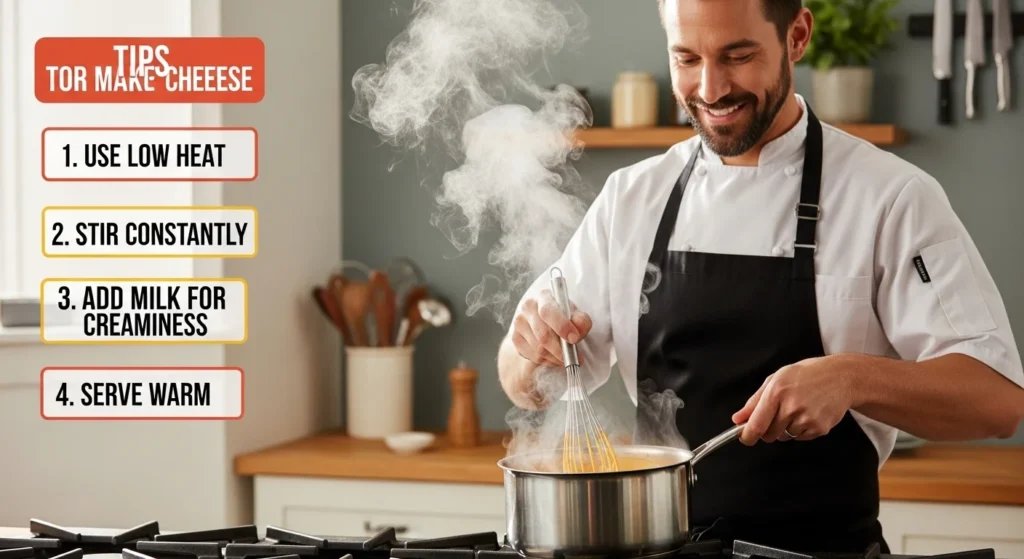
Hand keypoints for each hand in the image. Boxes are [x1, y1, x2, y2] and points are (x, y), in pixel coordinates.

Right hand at [510, 288, 591, 366]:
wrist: (545, 323)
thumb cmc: (563, 317)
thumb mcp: (576, 316)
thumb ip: (581, 321)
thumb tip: (578, 328)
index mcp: (544, 297)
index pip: (548, 312)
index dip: (562, 327)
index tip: (574, 339)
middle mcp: (528, 307)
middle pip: (543, 335)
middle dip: (561, 350)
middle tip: (574, 357)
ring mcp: (519, 323)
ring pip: (538, 349)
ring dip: (555, 357)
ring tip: (566, 357)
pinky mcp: (515, 338)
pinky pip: (533, 356)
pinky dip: (547, 361)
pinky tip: (554, 357)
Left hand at [731, 355, 855, 444]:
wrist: (841, 377)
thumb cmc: (807, 375)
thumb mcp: (776, 379)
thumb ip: (754, 401)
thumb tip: (738, 419)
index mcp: (776, 392)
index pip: (756, 424)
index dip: (747, 435)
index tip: (745, 438)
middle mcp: (791, 407)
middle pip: (768, 435)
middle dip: (768, 428)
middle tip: (779, 412)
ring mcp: (806, 419)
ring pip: (784, 436)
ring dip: (786, 428)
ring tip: (798, 408)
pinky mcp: (819, 429)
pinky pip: (800, 438)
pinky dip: (801, 430)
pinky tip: (809, 413)